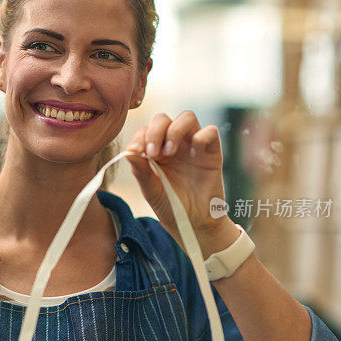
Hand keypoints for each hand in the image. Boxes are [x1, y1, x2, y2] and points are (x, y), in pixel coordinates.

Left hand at [126, 111, 233, 248]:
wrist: (194, 223)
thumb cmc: (171, 206)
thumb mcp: (151, 191)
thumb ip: (141, 172)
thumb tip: (128, 153)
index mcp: (156, 150)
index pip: (146, 130)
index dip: (139, 136)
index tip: (136, 151)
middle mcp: (174, 143)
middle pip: (164, 118)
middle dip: (156, 131)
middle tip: (153, 152)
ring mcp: (193, 146)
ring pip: (187, 117)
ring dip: (175, 130)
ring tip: (170, 152)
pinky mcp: (212, 152)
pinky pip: (211, 131)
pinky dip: (201, 137)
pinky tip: (195, 155)